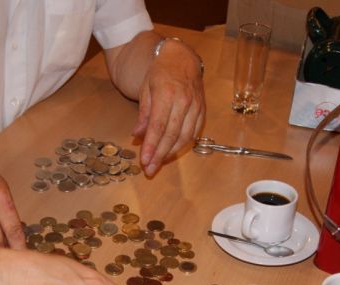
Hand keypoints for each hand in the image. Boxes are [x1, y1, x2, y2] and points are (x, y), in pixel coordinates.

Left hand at [132, 39, 204, 176]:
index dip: (151, 146)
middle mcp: (184, 101)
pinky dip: (183, 144)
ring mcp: (196, 106)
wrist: (182, 58)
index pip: (158, 126)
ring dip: (171, 153)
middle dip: (160, 155)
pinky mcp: (202, 111)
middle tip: (150, 169)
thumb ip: (143, 113)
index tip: (144, 160)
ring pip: (185, 137)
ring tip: (159, 163)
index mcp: (167, 94)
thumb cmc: (160, 73)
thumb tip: (137, 135)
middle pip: (172, 135)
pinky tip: (172, 151)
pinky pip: (194, 133)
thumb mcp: (146, 89)